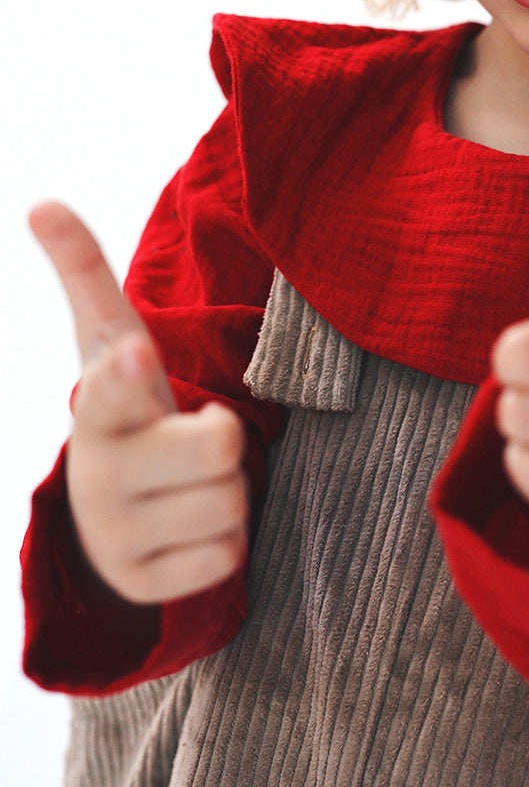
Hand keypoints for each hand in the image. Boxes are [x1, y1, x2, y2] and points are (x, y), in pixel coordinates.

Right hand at [29, 202, 249, 603]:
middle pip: (220, 445)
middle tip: (189, 442)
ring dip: (228, 493)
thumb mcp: (109, 344)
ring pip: (231, 505)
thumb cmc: (130, 409)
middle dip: (224, 441)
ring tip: (188, 485)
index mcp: (98, 409)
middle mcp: (98, 474)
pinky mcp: (141, 585)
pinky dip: (222, 545)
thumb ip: (83, 274)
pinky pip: (225, 558)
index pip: (110, 387)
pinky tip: (187, 530)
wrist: (112, 508)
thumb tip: (40, 201)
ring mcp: (116, 534)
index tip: (133, 355)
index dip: (125, 372)